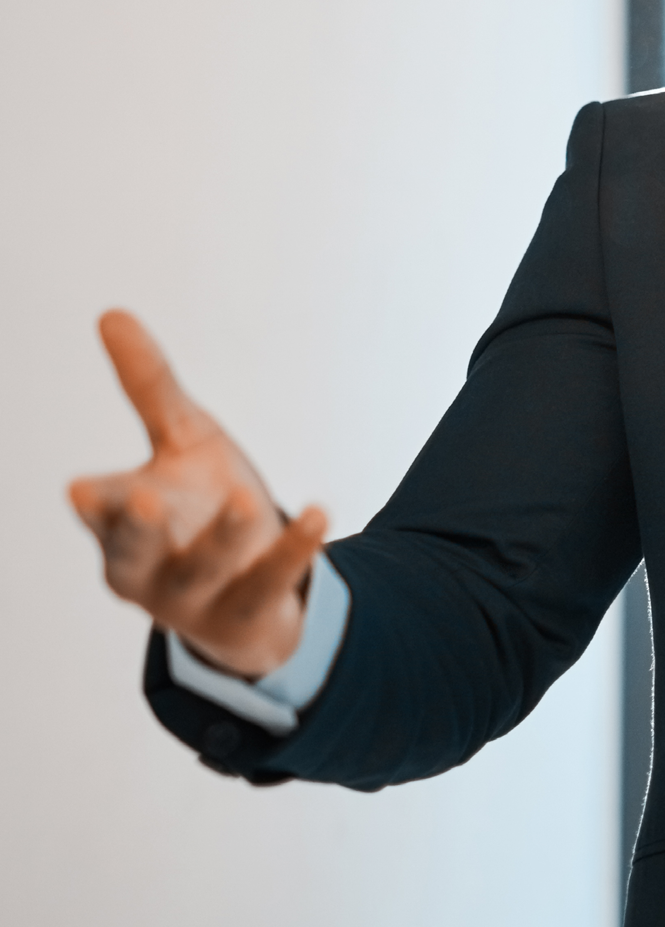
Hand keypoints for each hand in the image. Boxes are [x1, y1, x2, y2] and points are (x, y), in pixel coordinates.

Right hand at [67, 311, 326, 680]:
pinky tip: (320, 514)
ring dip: (223, 537)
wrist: (249, 590)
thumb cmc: (200, 503)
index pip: (100, 511)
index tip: (81, 488)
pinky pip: (269, 583)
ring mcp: (195, 598)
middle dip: (137, 530)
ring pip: (204, 570)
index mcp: (119, 525)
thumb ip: (150, 387)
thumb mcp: (182, 440)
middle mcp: (147, 568)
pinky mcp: (246, 613)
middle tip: (143, 499)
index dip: (94, 503)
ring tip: (245, 499)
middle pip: (135, 553)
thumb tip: (111, 313)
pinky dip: (293, 551)